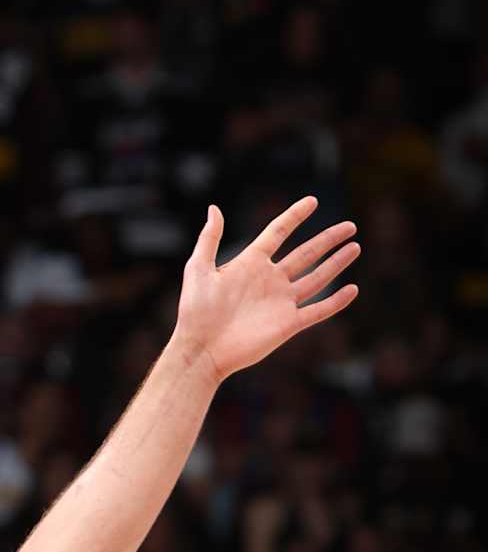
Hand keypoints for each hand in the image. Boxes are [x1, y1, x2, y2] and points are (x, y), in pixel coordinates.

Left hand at [174, 199, 359, 382]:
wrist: (200, 350)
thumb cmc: (195, 312)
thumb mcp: (198, 269)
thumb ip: (209, 239)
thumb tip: (214, 208)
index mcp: (251, 263)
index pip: (279, 232)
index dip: (295, 216)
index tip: (312, 201)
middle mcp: (270, 280)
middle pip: (306, 253)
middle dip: (328, 239)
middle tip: (350, 226)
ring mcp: (280, 302)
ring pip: (316, 278)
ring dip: (336, 263)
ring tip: (355, 247)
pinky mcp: (287, 324)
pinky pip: (317, 310)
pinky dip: (335, 301)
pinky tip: (352, 289)